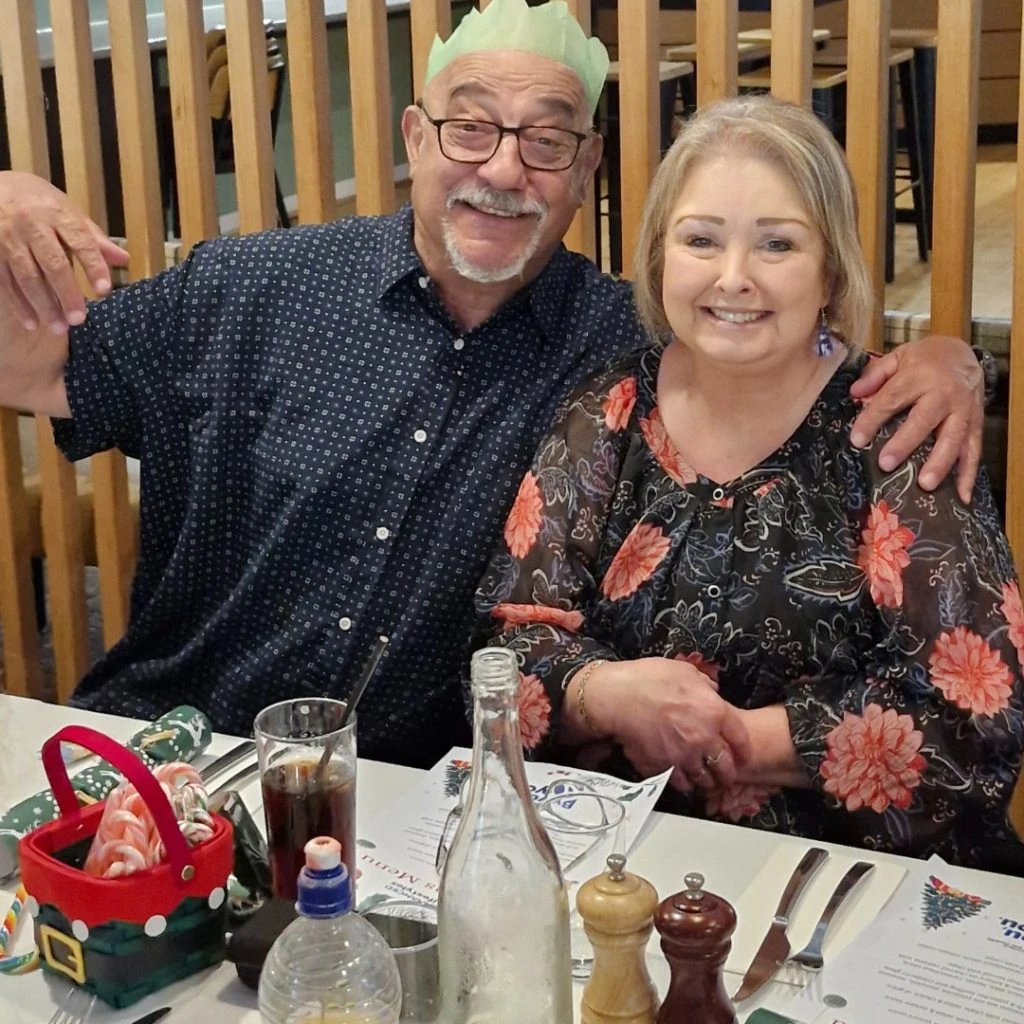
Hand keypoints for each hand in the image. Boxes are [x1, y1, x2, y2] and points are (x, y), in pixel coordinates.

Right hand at [0, 171, 128, 334]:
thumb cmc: (38, 202)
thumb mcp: (67, 211)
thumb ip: (94, 238)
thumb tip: (124, 260)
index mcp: (58, 214)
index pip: (81, 242)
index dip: (94, 266)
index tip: (104, 290)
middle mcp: (32, 225)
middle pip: (53, 263)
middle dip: (67, 293)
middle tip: (79, 319)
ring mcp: (9, 239)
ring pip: (27, 275)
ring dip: (44, 304)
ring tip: (60, 328)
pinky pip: (5, 281)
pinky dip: (19, 304)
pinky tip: (33, 323)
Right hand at [584, 657, 751, 791]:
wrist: (616, 697)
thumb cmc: (647, 679)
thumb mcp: (683, 671)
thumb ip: (703, 684)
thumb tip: (711, 690)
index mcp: (714, 712)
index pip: (741, 740)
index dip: (743, 751)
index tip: (742, 756)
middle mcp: (704, 738)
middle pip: (726, 767)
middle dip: (727, 773)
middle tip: (725, 775)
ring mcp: (683, 757)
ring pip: (704, 779)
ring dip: (705, 780)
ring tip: (703, 779)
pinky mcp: (663, 768)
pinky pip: (679, 783)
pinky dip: (682, 783)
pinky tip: (680, 778)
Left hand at [848, 335, 982, 503]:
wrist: (964, 353)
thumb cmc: (924, 360)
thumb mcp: (898, 357)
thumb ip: (875, 374)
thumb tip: (854, 393)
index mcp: (918, 376)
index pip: (891, 399)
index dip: (872, 419)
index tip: (856, 439)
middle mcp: (943, 393)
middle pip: (923, 420)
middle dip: (905, 443)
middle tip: (887, 464)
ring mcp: (963, 409)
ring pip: (953, 437)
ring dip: (940, 462)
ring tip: (925, 484)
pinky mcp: (977, 423)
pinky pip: (974, 449)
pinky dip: (969, 474)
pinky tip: (962, 496)